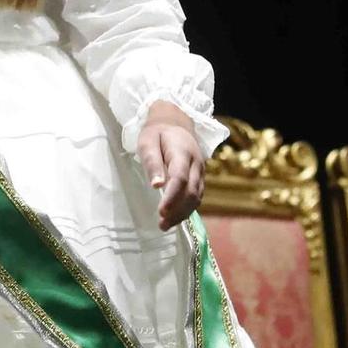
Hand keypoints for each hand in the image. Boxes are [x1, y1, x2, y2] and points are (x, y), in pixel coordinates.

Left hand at [137, 101, 206, 230]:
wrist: (175, 122)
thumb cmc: (157, 132)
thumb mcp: (147, 141)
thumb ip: (152, 162)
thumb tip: (156, 186)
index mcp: (183, 152)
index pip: (180, 179)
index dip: (172, 197)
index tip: (161, 212)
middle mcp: (196, 164)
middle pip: (192, 192)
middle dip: (178, 210)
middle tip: (161, 224)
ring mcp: (201, 172)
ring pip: (197, 197)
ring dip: (183, 213)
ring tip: (165, 225)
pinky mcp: (200, 178)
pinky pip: (197, 196)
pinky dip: (187, 209)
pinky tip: (174, 217)